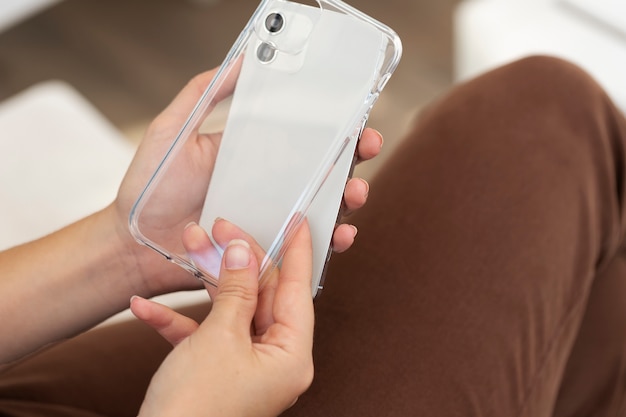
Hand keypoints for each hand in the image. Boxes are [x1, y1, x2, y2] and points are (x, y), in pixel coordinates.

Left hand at [111, 69, 381, 296]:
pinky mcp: (266, 252)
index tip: (354, 119)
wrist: (132, 244)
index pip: (302, 139)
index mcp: (253, 156)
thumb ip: (204, 94)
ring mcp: (269, 221)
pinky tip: (340, 234)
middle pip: (322, 173)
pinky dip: (329, 242)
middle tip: (367, 147)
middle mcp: (268, 188)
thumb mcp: (173, 130)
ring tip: (355, 192)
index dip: (333, 130)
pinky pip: (304, 249)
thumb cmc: (149, 188)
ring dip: (348, 199)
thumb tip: (241, 60)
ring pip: (322, 210)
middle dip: (353, 160)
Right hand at [134, 222, 314, 416]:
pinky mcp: (215, 373)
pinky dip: (177, 321)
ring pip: (230, 310)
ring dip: (205, 282)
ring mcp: (244, 367)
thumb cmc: (195, 408)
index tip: (298, 222)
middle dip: (237, 261)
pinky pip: (202, 336)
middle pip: (261, 296)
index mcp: (290, 356)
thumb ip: (236, 290)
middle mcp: (273, 361)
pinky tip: (146, 307)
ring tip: (188, 246)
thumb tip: (245, 252)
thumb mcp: (219, 337)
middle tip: (223, 227)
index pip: (298, 291)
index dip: (297, 252)